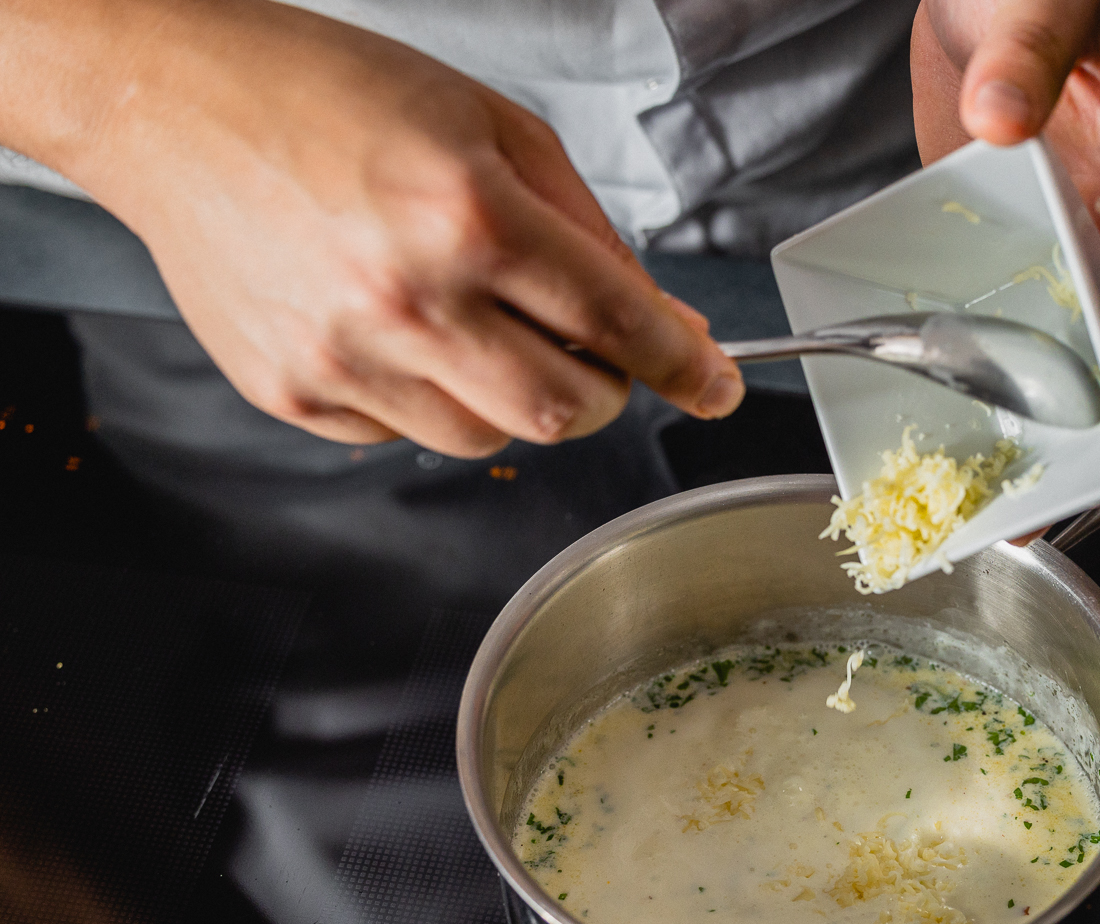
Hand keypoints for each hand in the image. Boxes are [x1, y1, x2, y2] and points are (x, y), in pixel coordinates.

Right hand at [8, 0, 742, 455]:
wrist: (172, 102)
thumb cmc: (331, 94)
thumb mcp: (492, 125)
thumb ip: (588, 230)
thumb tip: (657, 319)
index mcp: (470, 215)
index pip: (616, 323)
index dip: (684, 366)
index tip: (714, 387)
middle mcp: (409, 298)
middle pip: (564, 412)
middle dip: (603, 391)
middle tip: (588, 350)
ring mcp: (345, 357)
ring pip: (490, 440)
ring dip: (513, 397)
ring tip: (469, 320)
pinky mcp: (294, 392)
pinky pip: (405, 436)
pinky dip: (429, 397)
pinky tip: (394, 328)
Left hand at [913, 0, 1099, 501]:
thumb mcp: (1039, 11)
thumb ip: (1027, 60)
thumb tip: (1004, 118)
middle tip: (1060, 513)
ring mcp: (1066, 258)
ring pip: (1074, 365)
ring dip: (1046, 434)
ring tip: (1003, 500)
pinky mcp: (1012, 262)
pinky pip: (1010, 336)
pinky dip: (991, 388)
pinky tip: (955, 426)